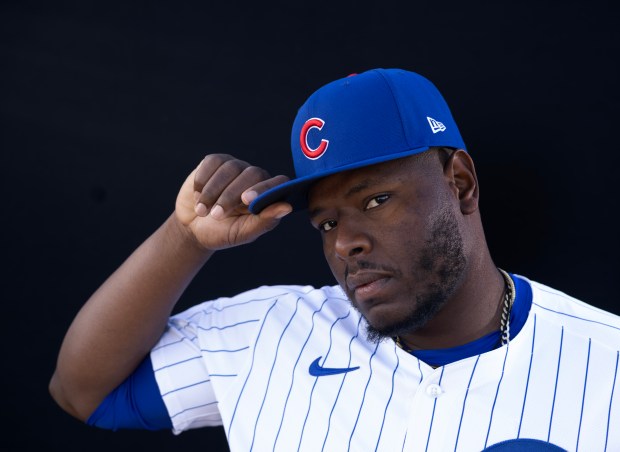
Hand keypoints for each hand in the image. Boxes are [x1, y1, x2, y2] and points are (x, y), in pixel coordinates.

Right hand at [175, 154, 291, 249]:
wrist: (193, 227)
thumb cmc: (222, 232)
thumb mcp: (243, 233)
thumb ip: (264, 222)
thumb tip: (286, 207)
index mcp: (268, 195)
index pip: (280, 182)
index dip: (265, 188)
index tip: (246, 200)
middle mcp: (255, 177)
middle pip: (252, 174)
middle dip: (230, 195)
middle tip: (217, 215)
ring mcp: (236, 167)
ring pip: (229, 168)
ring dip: (212, 192)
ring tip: (202, 211)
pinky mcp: (216, 161)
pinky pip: (212, 162)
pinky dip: (202, 181)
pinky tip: (198, 196)